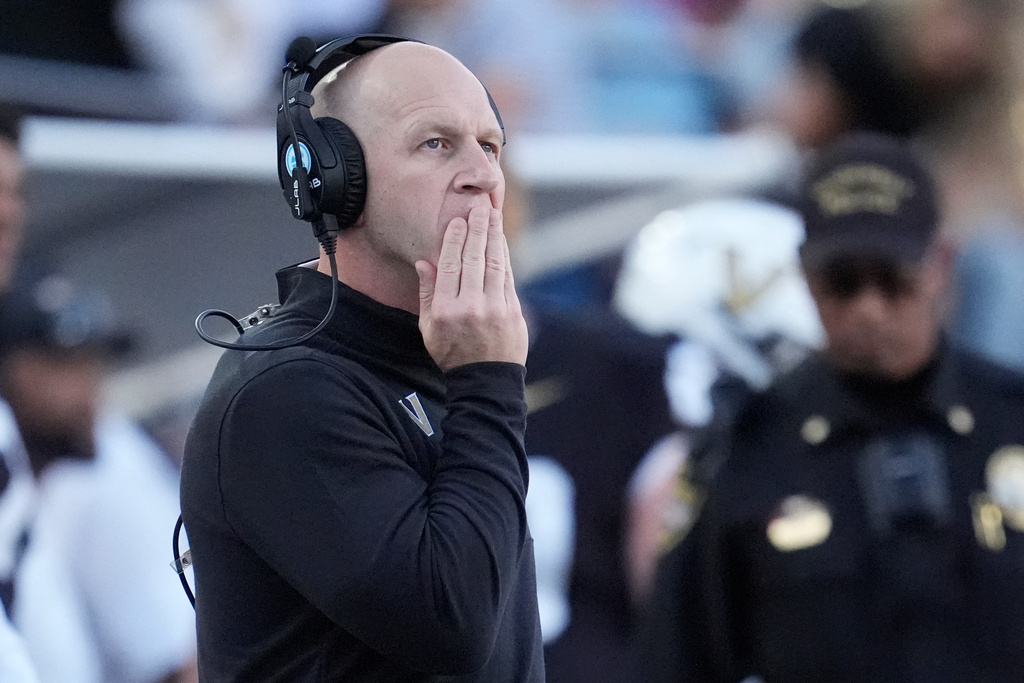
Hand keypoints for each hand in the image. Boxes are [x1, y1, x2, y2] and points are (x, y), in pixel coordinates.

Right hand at [416, 206, 528, 370]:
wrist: (484, 380)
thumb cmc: (452, 353)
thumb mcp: (429, 328)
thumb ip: (427, 294)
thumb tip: (424, 263)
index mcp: (445, 311)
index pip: (449, 266)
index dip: (454, 240)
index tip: (458, 221)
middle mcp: (470, 307)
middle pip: (473, 260)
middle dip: (477, 230)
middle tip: (479, 208)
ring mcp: (494, 309)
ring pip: (494, 264)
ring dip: (494, 237)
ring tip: (493, 216)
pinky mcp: (512, 312)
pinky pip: (507, 277)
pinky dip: (504, 256)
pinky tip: (501, 241)